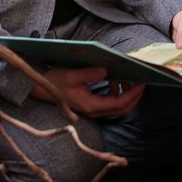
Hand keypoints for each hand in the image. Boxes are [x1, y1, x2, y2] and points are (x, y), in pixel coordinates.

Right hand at [30, 67, 144, 117]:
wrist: (39, 89)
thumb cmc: (54, 82)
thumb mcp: (72, 75)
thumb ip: (91, 74)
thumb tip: (107, 70)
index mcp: (91, 105)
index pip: (120, 103)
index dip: (133, 94)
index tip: (142, 82)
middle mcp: (94, 111)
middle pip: (122, 109)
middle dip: (134, 96)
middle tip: (141, 81)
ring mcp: (92, 110)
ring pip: (117, 107)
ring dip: (126, 95)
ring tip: (126, 79)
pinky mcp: (90, 106)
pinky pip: (109, 103)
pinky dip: (116, 94)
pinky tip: (113, 81)